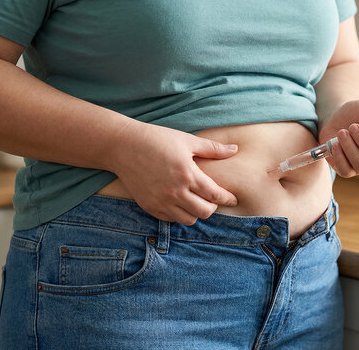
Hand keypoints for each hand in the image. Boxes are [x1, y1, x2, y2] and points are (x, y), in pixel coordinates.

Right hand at [108, 122, 237, 224]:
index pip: (215, 194)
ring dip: (197, 212)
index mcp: (187, 174)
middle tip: (213, 199)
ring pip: (188, 219)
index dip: (227, 199)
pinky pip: (170, 219)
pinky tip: (181, 204)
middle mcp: (175, 192)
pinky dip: (180, 214)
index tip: (233, 199)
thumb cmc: (157, 139)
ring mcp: (161, 201)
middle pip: (204, 211)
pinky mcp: (149, 206)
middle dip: (213, 207)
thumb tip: (235, 149)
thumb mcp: (187, 140)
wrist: (123, 146)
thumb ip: (213, 148)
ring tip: (198, 202)